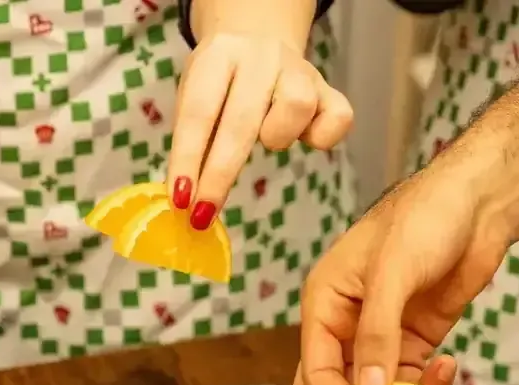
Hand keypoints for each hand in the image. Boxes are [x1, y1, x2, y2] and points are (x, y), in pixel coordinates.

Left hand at [169, 30, 352, 220]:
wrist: (260, 36)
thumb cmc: (222, 80)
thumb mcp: (196, 92)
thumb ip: (194, 136)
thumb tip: (185, 196)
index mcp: (219, 54)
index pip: (199, 111)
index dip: (188, 158)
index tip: (180, 200)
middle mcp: (261, 57)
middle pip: (242, 120)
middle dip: (220, 174)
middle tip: (204, 213)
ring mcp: (300, 70)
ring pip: (297, 106)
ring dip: (277, 136)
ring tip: (268, 140)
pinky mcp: (329, 89)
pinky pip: (338, 118)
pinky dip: (322, 137)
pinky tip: (306, 138)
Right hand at [291, 155, 508, 384]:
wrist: (479, 202)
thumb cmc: (426, 216)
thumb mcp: (393, 271)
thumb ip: (378, 333)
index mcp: (325, 303)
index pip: (314, 371)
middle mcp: (347, 324)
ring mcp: (383, 336)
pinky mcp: (417, 340)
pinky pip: (412, 381)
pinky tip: (447, 369)